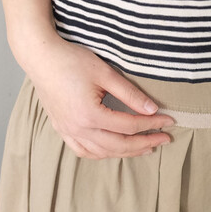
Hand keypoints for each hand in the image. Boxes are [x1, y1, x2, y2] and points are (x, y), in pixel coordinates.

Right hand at [18, 34, 174, 159]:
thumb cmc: (71, 60)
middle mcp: (78, 129)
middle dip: (144, 143)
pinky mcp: (62, 129)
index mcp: (90, 115)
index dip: (152, 124)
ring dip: (125, 152)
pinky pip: (83, 151)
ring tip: (145, 147)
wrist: (40, 57)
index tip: (169, 121)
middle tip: (164, 139)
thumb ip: (130, 94)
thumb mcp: (105, 73)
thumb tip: (153, 108)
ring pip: (102, 153)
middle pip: (118, 145)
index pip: (129, 125)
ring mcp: (68, 131)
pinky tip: (113, 150)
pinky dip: (101, 154)